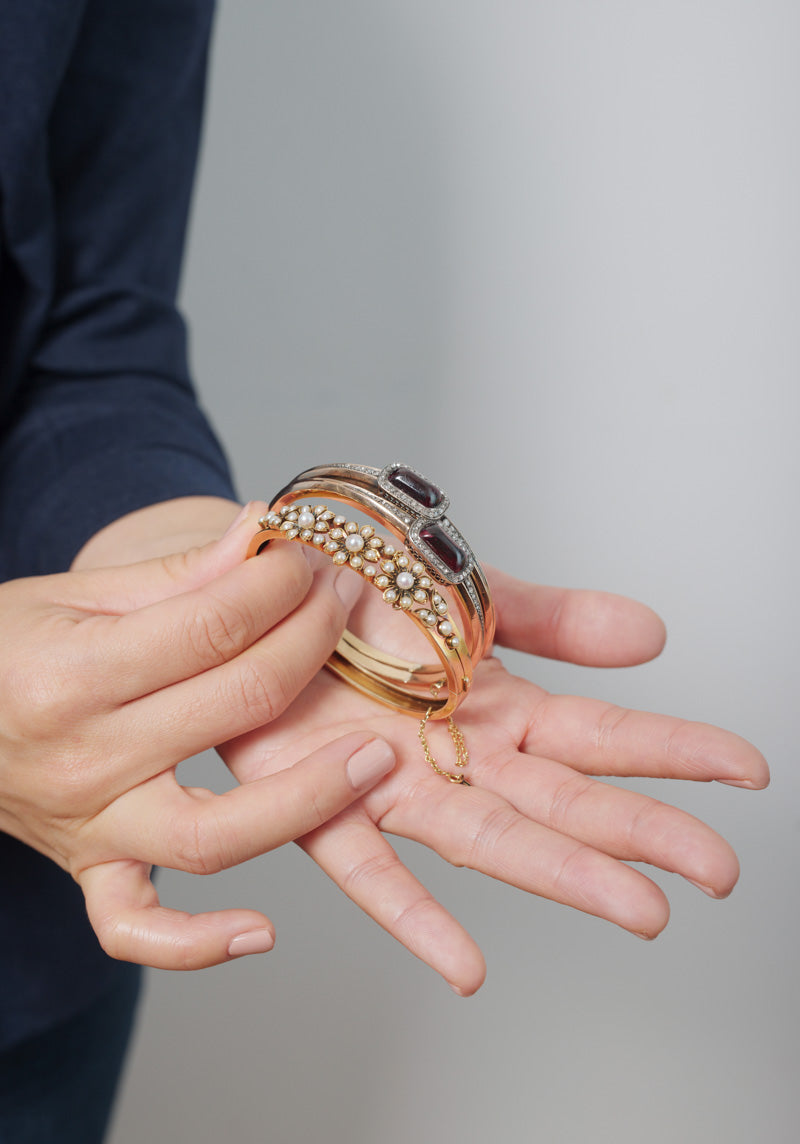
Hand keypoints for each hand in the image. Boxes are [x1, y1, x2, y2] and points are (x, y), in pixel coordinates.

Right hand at [0, 503, 395, 969]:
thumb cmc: (5, 650)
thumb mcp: (78, 596)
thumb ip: (176, 573)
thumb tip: (259, 531)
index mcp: (75, 676)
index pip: (211, 628)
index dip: (277, 589)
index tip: (311, 564)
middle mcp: (86, 759)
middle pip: (233, 708)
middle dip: (309, 647)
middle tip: (345, 609)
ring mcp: (92, 826)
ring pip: (213, 836)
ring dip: (306, 799)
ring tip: (371, 761)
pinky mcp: (93, 870)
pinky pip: (138, 928)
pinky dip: (195, 942)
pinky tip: (260, 930)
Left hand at [221, 562, 768, 994]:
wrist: (266, 577)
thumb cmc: (364, 583)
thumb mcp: (471, 589)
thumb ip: (556, 619)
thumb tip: (655, 636)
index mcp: (497, 706)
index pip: (601, 733)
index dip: (674, 750)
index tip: (748, 769)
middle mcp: (456, 755)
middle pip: (562, 800)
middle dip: (641, 832)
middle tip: (717, 868)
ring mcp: (395, 782)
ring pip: (490, 837)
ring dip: (561, 873)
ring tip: (637, 906)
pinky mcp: (319, 798)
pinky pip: (366, 864)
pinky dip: (411, 915)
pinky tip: (463, 964)